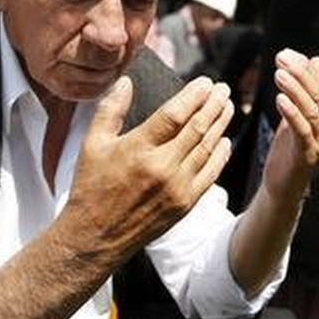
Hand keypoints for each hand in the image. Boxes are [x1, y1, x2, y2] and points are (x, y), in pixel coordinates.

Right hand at [61, 75, 233, 258]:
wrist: (95, 237)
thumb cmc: (91, 187)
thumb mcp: (92, 144)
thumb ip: (111, 109)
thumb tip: (126, 81)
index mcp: (139, 148)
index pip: (175, 114)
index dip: (194, 95)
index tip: (205, 83)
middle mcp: (162, 167)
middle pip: (197, 128)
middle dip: (213, 105)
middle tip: (222, 89)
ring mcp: (177, 187)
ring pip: (207, 148)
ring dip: (220, 125)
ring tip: (227, 107)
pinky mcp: (185, 205)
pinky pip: (210, 174)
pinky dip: (220, 156)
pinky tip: (225, 141)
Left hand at [261, 49, 318, 206]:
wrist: (282, 186)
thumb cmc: (290, 149)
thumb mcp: (298, 114)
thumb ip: (308, 90)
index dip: (304, 68)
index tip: (286, 53)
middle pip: (318, 95)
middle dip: (300, 74)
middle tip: (281, 58)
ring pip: (311, 110)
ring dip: (295, 90)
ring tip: (278, 74)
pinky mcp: (307, 155)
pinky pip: (302, 130)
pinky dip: (292, 113)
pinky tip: (279, 99)